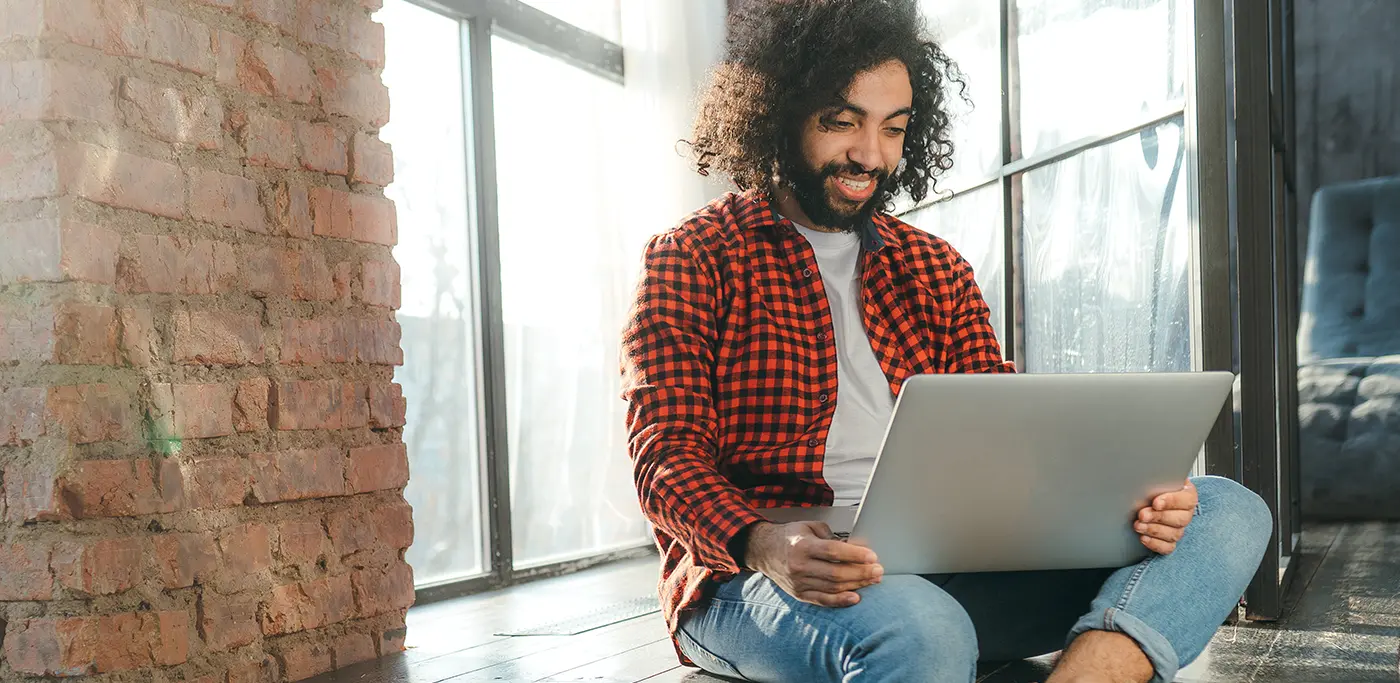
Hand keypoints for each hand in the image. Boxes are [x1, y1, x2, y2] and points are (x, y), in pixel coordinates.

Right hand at [742, 521, 883, 606]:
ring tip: (873, 580)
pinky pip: (823, 600)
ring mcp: (799, 582)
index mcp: (802, 545)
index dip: (855, 554)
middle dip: (861, 572)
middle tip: (878, 570)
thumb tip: (858, 546)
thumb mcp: (810, 527)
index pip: (833, 551)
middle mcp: (799, 565)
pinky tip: (856, 597)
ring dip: (857, 584)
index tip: (872, 556)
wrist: (765, 551)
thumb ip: (834, 536)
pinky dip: (841, 600)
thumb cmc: (790, 537)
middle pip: (836, 572)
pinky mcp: (799, 594)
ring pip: (833, 587)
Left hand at [1135, 479, 1197, 554]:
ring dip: (1154, 530)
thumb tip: (1148, 475)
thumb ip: (1157, 478)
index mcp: (1187, 494)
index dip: (1171, 502)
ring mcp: (1179, 528)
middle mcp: (1186, 513)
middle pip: (1181, 519)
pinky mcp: (1170, 542)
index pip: (1186, 500)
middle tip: (1142, 514)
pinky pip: (1167, 548)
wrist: (1145, 497)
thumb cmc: (1153, 487)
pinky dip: (1155, 544)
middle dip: (1159, 517)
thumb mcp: (1156, 478)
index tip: (1156, 502)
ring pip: (1174, 534)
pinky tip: (1144, 537)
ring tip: (1138, 525)